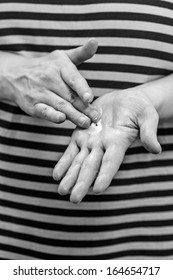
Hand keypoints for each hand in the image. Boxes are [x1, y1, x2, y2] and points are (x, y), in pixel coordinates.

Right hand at [4, 39, 99, 126]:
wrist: (16, 75)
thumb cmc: (46, 67)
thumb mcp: (62, 57)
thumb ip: (81, 53)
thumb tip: (95, 42)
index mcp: (59, 66)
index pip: (72, 78)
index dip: (81, 88)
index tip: (89, 98)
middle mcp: (49, 78)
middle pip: (70, 96)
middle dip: (84, 108)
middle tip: (96, 117)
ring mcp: (40, 92)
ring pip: (60, 105)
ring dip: (74, 116)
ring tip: (86, 123)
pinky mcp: (33, 105)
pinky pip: (44, 111)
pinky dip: (52, 116)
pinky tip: (61, 119)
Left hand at [53, 88, 160, 202]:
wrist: (126, 100)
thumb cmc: (140, 108)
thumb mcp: (148, 116)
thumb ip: (148, 132)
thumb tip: (156, 150)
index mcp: (118, 142)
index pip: (111, 162)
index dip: (105, 175)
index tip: (98, 189)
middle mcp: (103, 146)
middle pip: (91, 167)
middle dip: (82, 183)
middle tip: (74, 199)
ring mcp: (91, 141)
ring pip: (78, 161)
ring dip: (70, 176)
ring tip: (61, 190)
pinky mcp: (81, 133)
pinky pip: (71, 150)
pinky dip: (64, 161)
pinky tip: (56, 174)